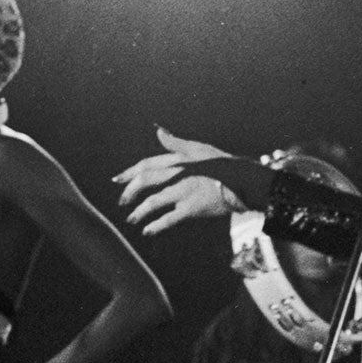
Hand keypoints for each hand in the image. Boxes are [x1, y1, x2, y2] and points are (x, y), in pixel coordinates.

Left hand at [113, 128, 244, 234]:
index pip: (147, 165)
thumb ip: (175, 142)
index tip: (117, 180)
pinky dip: (156, 226)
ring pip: (153, 201)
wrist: (244, 181)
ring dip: (139, 211)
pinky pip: (169, 218)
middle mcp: (178, 173)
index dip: (129, 172)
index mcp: (178, 159)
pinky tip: (147, 231)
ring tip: (131, 219)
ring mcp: (184, 191)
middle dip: (129, 191)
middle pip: (146, 180)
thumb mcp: (199, 148)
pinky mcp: (192, 207)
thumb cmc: (224, 164)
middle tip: (122, 201)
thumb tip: (158, 131)